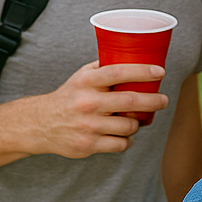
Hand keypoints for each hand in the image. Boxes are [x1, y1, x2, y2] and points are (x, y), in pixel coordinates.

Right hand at [26, 61, 168, 157]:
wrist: (39, 123)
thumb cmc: (69, 97)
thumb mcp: (81, 76)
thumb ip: (104, 67)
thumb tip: (134, 56)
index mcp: (86, 82)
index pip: (118, 72)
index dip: (142, 71)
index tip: (160, 72)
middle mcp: (87, 103)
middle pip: (131, 102)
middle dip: (154, 101)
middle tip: (163, 100)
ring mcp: (88, 126)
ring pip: (129, 126)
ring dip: (137, 123)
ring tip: (135, 119)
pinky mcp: (88, 145)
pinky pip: (121, 144)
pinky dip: (127, 140)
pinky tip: (124, 134)